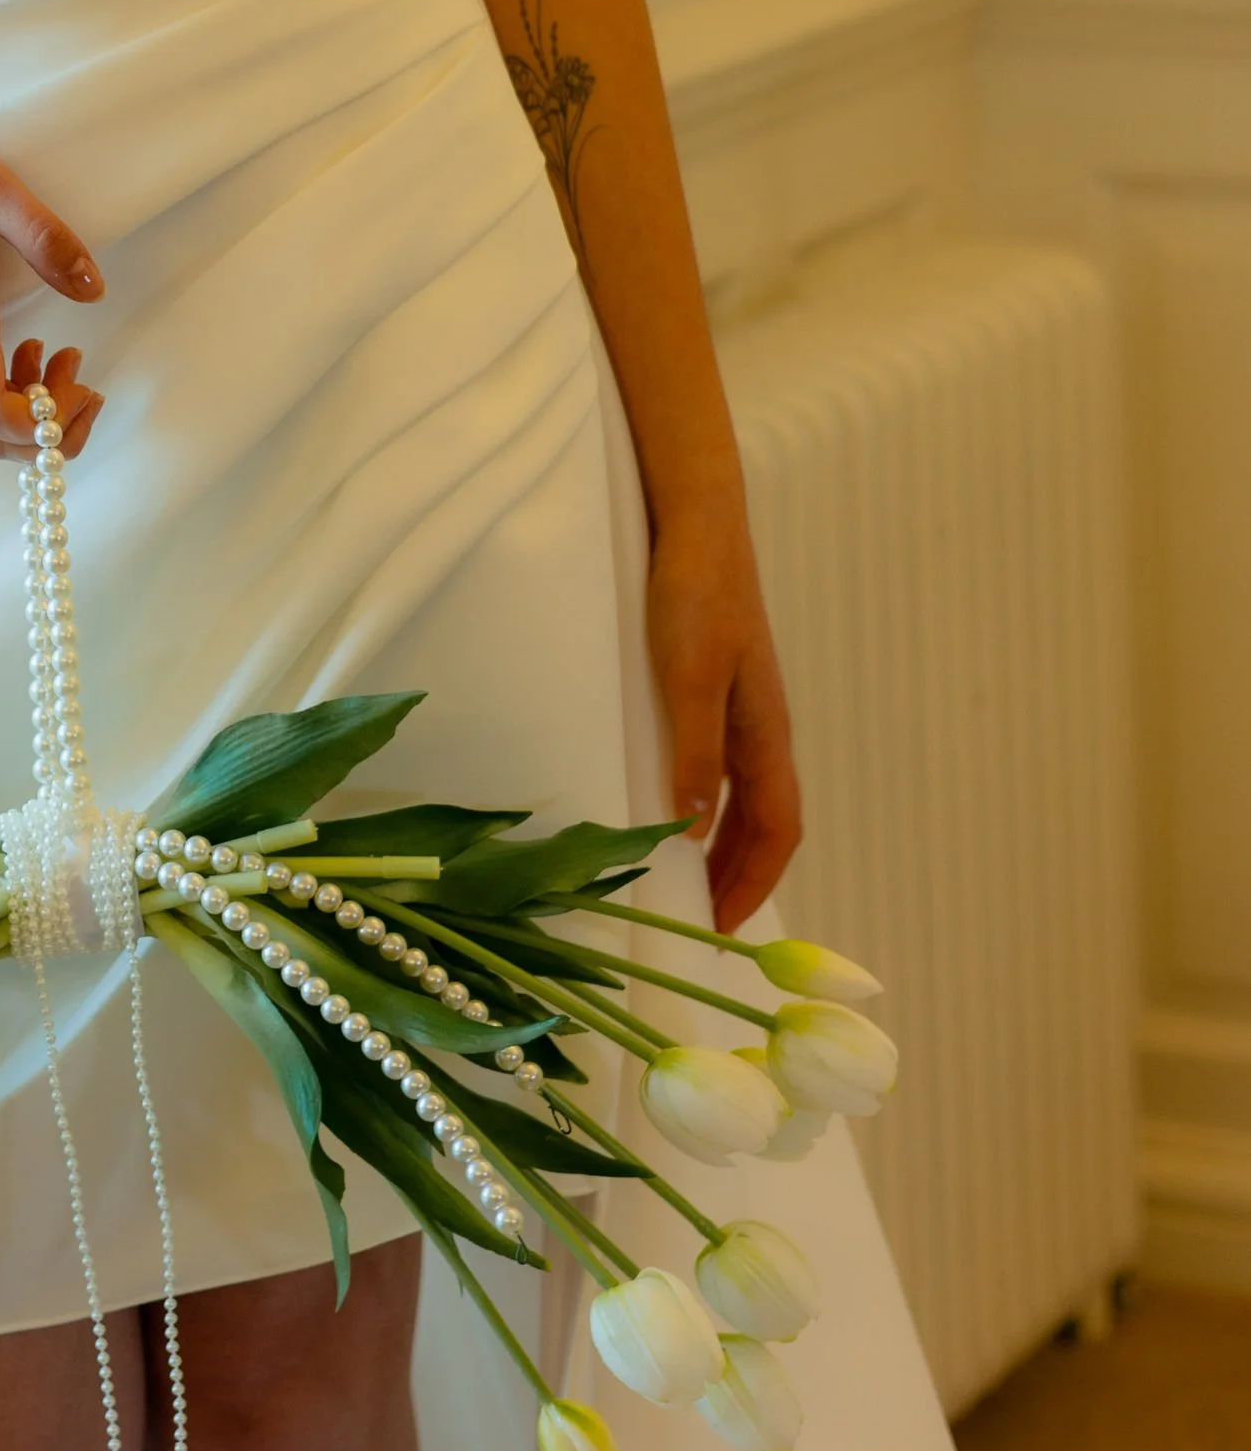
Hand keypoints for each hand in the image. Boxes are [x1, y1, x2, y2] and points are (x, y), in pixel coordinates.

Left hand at [644, 502, 801, 928]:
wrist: (696, 521)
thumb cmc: (696, 594)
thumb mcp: (689, 678)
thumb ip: (695, 752)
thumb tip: (695, 831)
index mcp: (765, 733)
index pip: (778, 831)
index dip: (754, 882)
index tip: (723, 929)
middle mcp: (760, 728)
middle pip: (765, 822)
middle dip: (740, 875)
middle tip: (701, 918)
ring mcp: (740, 707)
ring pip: (743, 795)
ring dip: (723, 842)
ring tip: (685, 878)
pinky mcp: (714, 685)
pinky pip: (721, 763)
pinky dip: (706, 801)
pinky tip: (673, 803)